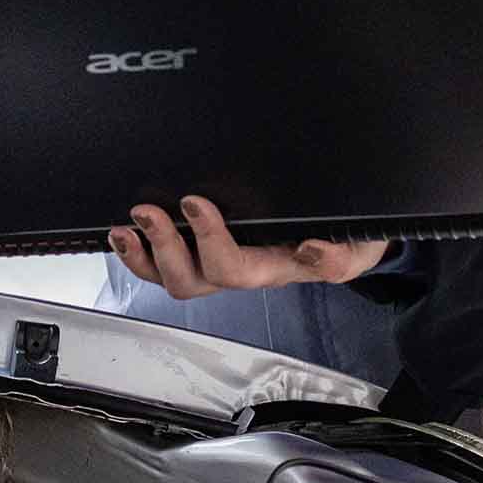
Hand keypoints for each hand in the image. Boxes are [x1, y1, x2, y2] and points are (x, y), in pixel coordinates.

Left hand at [110, 197, 387, 297]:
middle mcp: (244, 271)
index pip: (234, 266)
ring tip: (126, 228)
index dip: (208, 240)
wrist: (351, 241)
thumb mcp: (357, 247)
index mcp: (275, 268)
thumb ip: (339, 254)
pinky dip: (142, 255)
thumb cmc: (349, 242)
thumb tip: (311, 249)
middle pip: (194, 280)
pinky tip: (128, 236)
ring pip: (175, 279)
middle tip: (148, 212)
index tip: (194, 203)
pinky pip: (169, 267)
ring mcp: (223, 266)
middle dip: (165, 247)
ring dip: (144, 256)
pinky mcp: (210, 255)